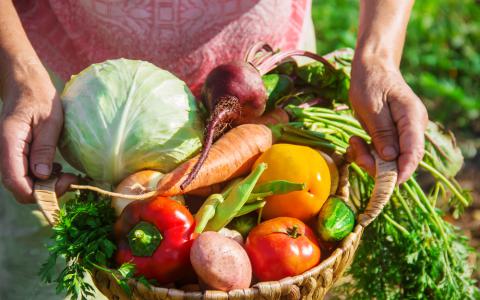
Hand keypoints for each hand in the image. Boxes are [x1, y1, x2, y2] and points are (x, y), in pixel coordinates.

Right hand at [0, 60, 76, 202]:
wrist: (25, 84)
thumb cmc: (39, 97)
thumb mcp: (50, 120)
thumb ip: (44, 148)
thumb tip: (44, 175)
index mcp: (9, 143)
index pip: (16, 182)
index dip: (40, 192)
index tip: (66, 183)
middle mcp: (4, 153)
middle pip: (20, 188)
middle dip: (46, 191)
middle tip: (71, 179)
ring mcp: (9, 156)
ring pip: (23, 184)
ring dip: (45, 186)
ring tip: (66, 174)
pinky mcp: (16, 156)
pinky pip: (25, 175)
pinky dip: (42, 178)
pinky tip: (57, 169)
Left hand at [347, 57, 427, 183]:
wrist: (372, 67)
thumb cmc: (371, 81)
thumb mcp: (371, 107)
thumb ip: (381, 132)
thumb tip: (390, 158)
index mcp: (412, 118)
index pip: (413, 152)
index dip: (401, 171)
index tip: (386, 182)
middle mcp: (412, 128)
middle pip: (401, 160)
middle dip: (377, 165)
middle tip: (355, 150)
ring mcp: (403, 132)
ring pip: (390, 160)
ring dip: (369, 158)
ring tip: (353, 142)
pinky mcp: (392, 135)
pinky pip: (382, 153)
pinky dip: (367, 153)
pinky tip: (355, 142)